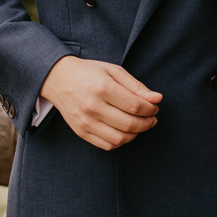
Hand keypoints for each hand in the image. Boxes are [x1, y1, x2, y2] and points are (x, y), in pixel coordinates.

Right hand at [40, 56, 161, 150]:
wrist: (59, 79)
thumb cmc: (90, 73)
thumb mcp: (114, 71)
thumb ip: (136, 86)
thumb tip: (157, 98)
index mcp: (103, 88)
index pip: (135, 106)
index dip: (150, 109)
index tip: (155, 107)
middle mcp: (93, 107)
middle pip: (129, 124)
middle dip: (147, 123)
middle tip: (153, 118)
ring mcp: (85, 122)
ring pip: (119, 138)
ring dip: (136, 134)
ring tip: (141, 125)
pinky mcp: (81, 132)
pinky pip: (107, 145)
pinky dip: (121, 141)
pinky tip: (126, 131)